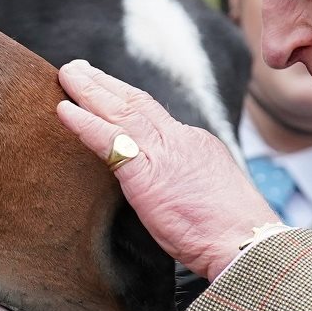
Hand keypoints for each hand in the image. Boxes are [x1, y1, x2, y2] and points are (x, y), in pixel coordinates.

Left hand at [56, 60, 277, 278]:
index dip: (124, 98)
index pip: (153, 114)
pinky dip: (84, 123)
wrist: (246, 243)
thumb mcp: (210, 191)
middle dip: (103, 82)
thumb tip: (169, 184)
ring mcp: (161, 154)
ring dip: (88, 90)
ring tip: (66, 74)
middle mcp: (178, 139)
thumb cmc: (231, 231)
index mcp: (194, 143)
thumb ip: (185, 178)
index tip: (105, 87)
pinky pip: (108, 142)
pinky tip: (64, 111)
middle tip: (76, 67)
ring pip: (119, 111)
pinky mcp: (145, 175)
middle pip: (134, 101)